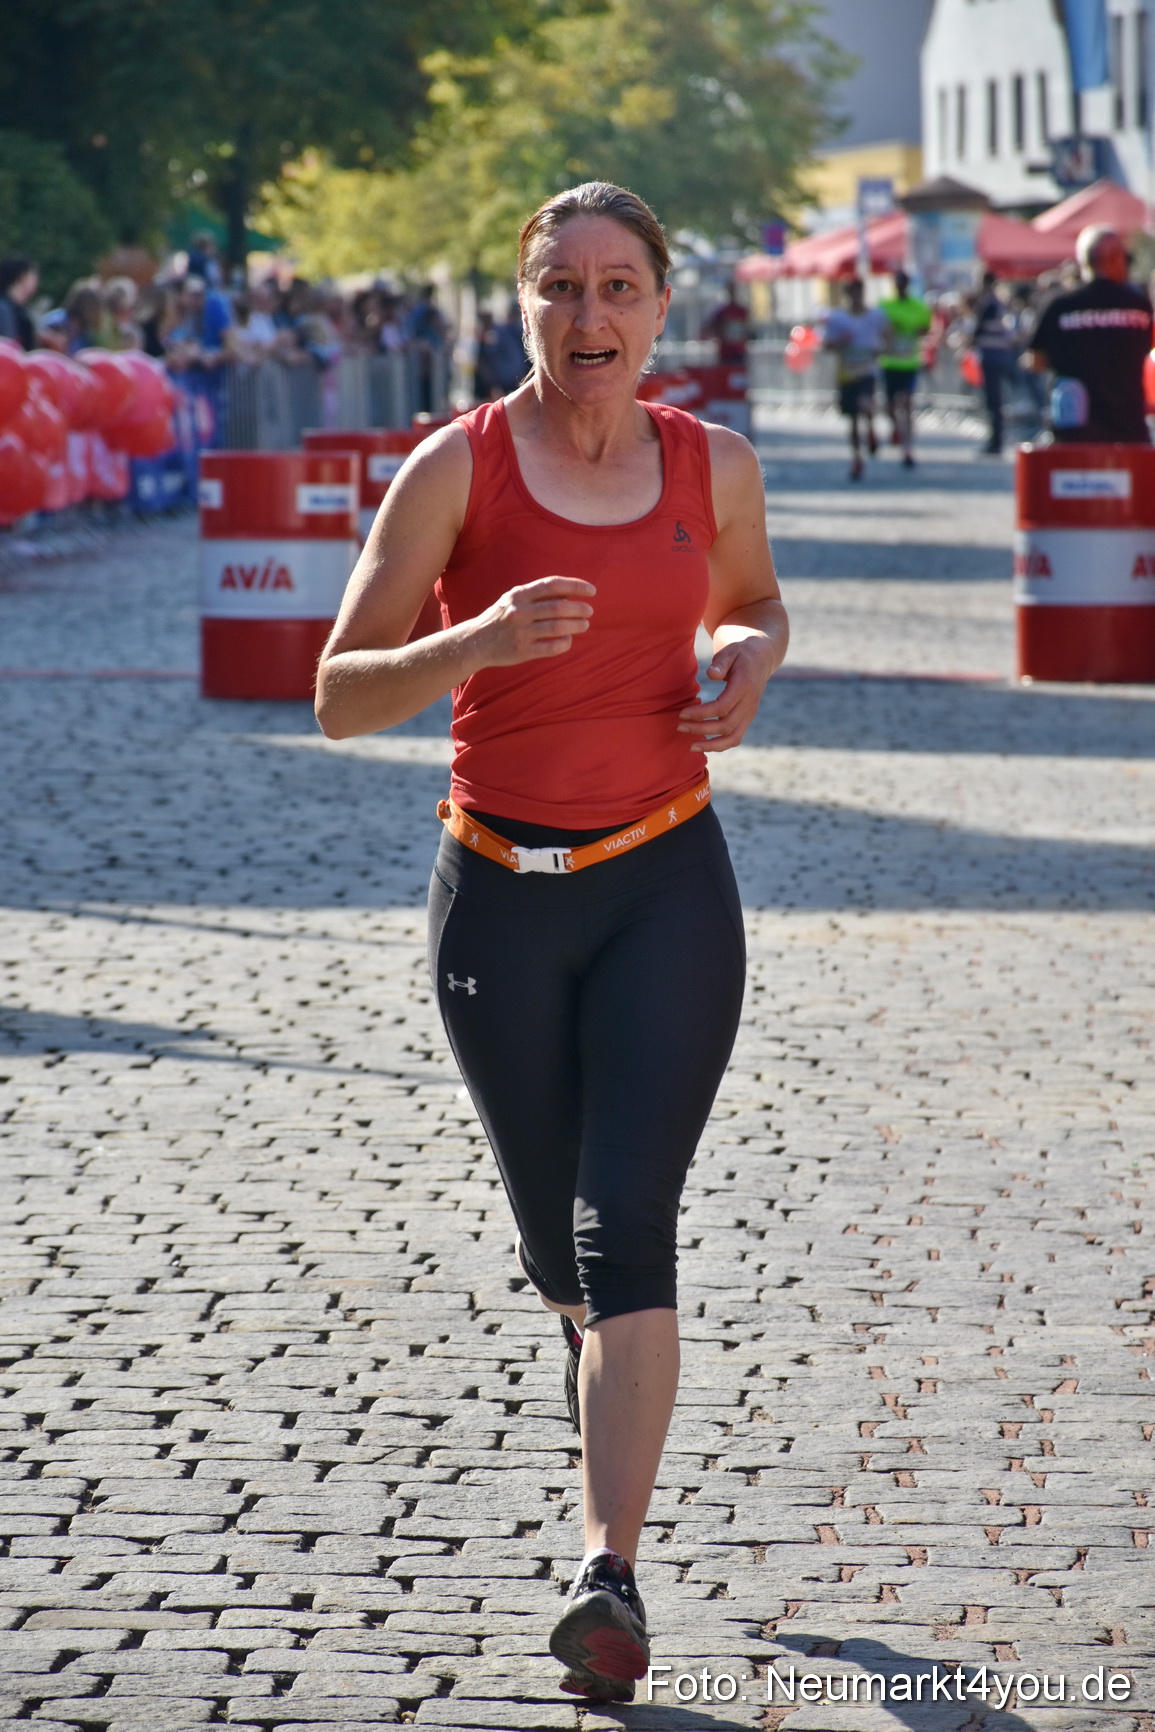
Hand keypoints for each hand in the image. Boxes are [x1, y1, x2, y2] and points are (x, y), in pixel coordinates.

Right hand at [470, 575, 594, 667]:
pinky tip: (568, 640)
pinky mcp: (523, 651)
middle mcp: (520, 612)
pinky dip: (564, 643)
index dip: (575, 587)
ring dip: (576, 626)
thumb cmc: (500, 617)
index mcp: (519, 595)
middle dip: (579, 609)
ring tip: (584, 625)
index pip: (552, 585)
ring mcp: (521, 632)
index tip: (591, 591)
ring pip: (558, 627)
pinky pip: (551, 647)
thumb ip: (538, 595)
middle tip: (589, 611)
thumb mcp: (514, 599)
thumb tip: (569, 593)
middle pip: (558, 608)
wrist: (475, 642)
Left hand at [677, 635, 775, 751]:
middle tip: (679, 727)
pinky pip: (736, 738)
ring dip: (711, 745)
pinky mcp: (747, 719)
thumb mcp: (731, 651)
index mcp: (745, 686)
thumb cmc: (740, 653)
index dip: (701, 714)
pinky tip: (703, 746)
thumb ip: (721, 662)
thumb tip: (711, 674)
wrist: (761, 658)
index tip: (682, 713)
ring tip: (691, 746)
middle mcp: (750, 703)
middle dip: (701, 729)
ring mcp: (750, 713)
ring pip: (733, 738)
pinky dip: (720, 746)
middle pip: (726, 725)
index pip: (722, 707)